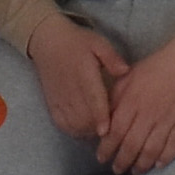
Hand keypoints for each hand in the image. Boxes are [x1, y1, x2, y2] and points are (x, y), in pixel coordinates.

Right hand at [28, 13, 130, 144]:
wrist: (48, 43)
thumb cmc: (78, 43)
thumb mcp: (98, 43)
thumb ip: (112, 58)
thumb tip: (126, 71)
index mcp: (84, 74)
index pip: (93, 100)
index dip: (100, 117)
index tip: (107, 130)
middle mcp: (70, 90)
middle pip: (84, 118)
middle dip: (98, 127)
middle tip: (113, 127)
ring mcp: (60, 99)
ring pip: (74, 124)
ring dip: (88, 131)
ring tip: (101, 129)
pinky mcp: (52, 104)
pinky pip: (63, 125)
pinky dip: (75, 131)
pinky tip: (86, 128)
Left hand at [95, 24, 174, 174]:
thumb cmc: (156, 66)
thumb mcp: (128, 77)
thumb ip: (115, 98)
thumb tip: (104, 120)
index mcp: (132, 101)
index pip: (115, 132)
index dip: (107, 148)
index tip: (101, 157)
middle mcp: (148, 114)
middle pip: (132, 146)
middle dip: (122, 162)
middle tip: (116, 170)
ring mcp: (168, 120)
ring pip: (151, 151)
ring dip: (141, 165)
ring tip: (135, 171)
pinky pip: (174, 147)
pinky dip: (165, 158)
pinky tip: (158, 165)